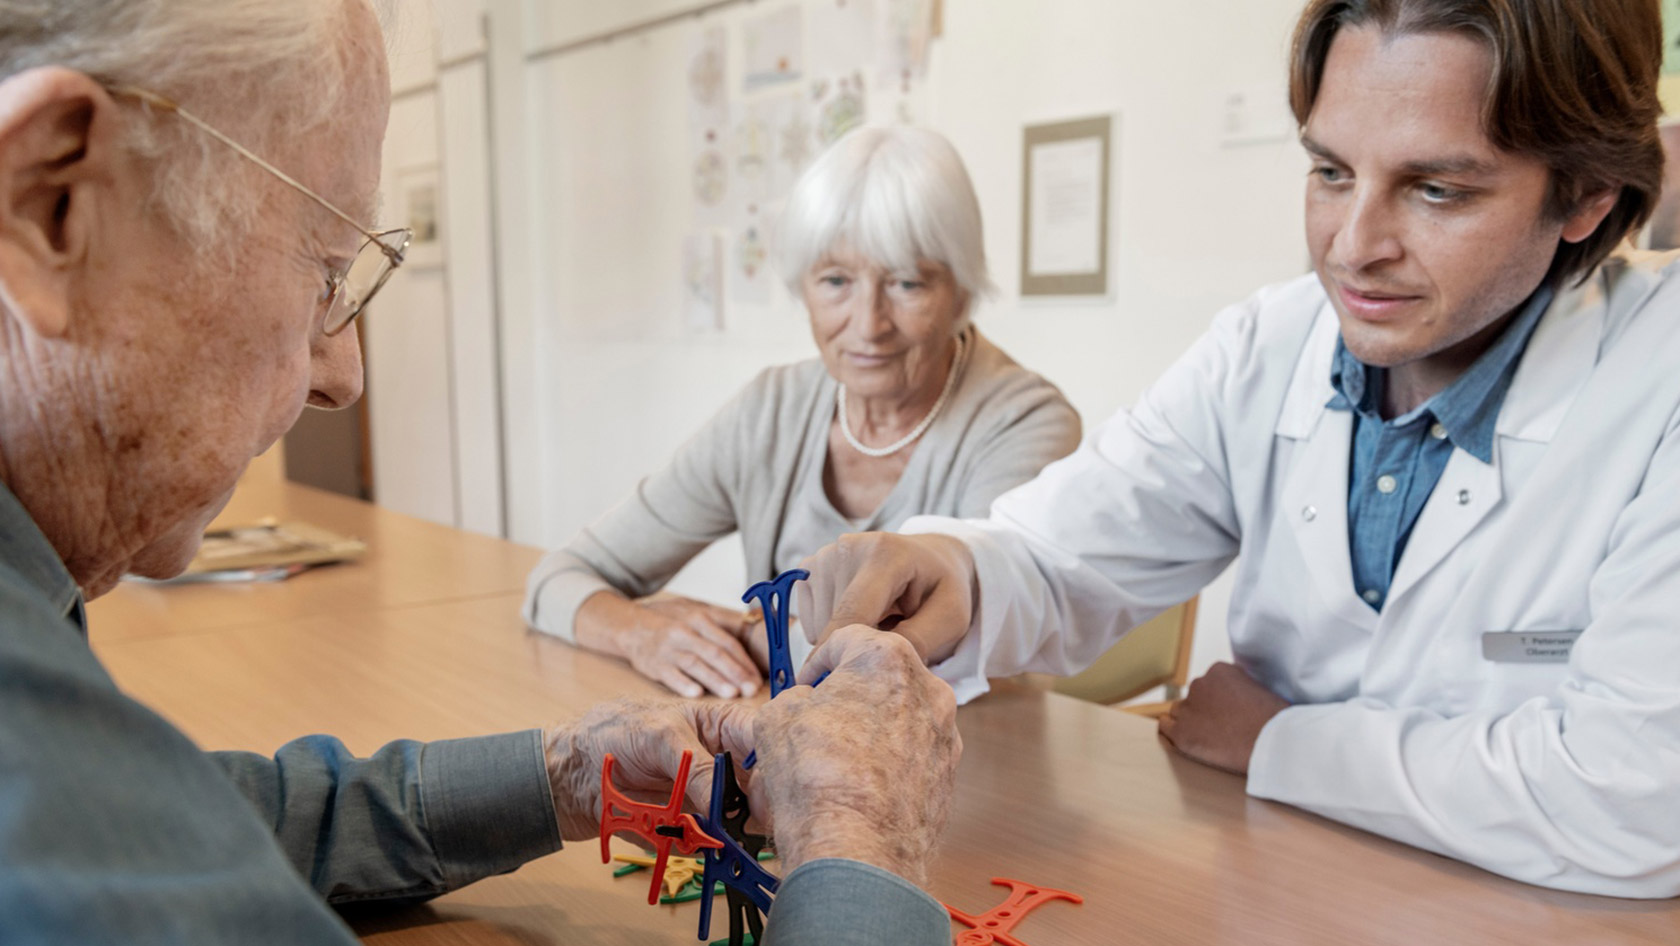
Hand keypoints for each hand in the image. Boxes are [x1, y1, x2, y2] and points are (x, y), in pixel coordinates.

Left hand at [542, 696, 755, 840]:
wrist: (571, 772)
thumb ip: (697, 763)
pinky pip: (710, 845)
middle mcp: (723, 764)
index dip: (778, 759)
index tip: (776, 781)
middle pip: (763, 787)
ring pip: (743, 822)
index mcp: (723, 727)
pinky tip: (706, 847)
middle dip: (763, 804)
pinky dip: (708, 849)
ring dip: (738, 832)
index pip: (767, 740)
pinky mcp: (691, 828)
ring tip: (730, 835)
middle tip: (756, 818)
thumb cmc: (612, 732)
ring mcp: (709, 799)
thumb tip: (726, 798)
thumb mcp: (659, 735)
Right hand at [576, 592, 763, 698]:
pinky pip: (670, 675)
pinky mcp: (654, 664)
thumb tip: (755, 623)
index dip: (744, 661)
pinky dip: (683, 684)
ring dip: (714, 679)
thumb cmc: (669, 620)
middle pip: (714, 653)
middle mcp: (684, 632)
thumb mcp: (695, 610)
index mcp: (699, 618)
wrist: (630, 625)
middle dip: (735, 672)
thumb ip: (722, 621)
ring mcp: (668, 648)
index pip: (727, 641)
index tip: (757, 678)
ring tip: (731, 693)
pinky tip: (696, 693)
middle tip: (751, 690)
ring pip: (695, 664)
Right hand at [745, 625, 961, 886]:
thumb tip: (803, 706)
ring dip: (870, 731)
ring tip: (836, 763)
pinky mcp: (948, 778)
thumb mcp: (776, 717)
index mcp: (888, 657)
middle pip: (881, 679)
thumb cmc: (817, 777)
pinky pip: (913, 758)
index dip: (817, 661)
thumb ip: (795, 696)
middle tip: (817, 722)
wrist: (857, 850)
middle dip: (849, 695)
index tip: (804, 685)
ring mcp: (944, 736)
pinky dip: (889, 766)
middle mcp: (928, 690)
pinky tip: (859, 789)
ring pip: (900, 719)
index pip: (848, 638)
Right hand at [796, 532, 977, 663]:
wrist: (929, 560)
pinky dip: (830, 628)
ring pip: (817, 626)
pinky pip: (807, 619)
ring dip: (844, 638)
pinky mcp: (809, 567)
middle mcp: (847, 547)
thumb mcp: (950, 619)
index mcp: (885, 555)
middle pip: (832, 623)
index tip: (827, 687)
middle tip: (889, 641)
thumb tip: (873, 665)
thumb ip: (917, 641)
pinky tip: (860, 615)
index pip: (852, 612)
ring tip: (879, 622)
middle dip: (856, 646)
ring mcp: (824, 554)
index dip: (839, 652)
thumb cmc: (940, 592)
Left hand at [1157, 662, 1288, 775]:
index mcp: (1219, 671)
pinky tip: (1180, 738)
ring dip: (1190, 722)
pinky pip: (1165, 728)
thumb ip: (1242, 689)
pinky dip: (1171, 732)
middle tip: (1221, 728)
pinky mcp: (1181, 732)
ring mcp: (1188, 708)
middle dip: (1204, 710)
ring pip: (1180, 712)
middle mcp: (1199, 684)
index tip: (1229, 712)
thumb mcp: (1260, 690)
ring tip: (1208, 737)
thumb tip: (1238, 702)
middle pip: (1194, 697)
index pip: (1210, 684)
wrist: (1272, 741)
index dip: (1219, 701)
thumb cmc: (1275, 720)